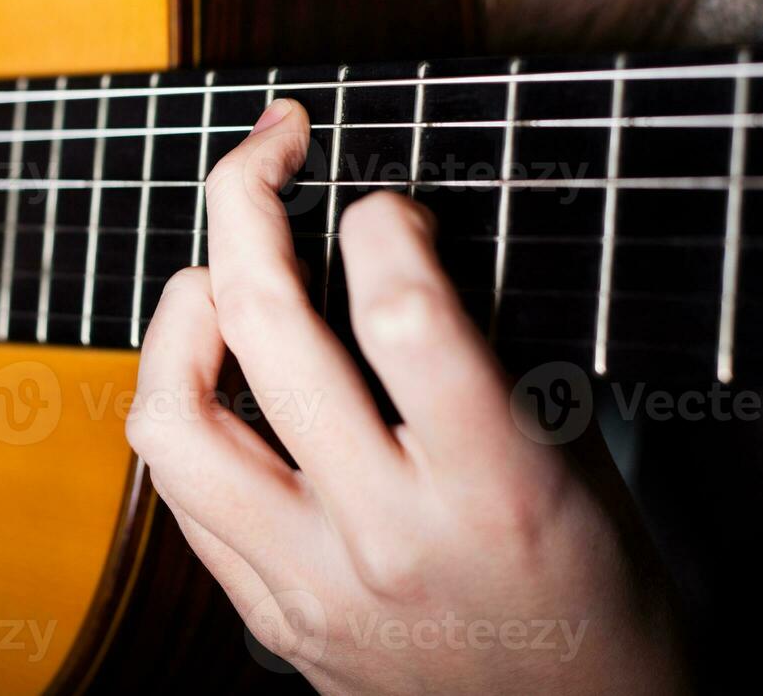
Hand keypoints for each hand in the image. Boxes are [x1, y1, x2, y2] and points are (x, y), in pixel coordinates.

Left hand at [129, 99, 687, 693]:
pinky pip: (179, 491)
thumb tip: (391, 249)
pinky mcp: (265, 612)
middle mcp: (382, 534)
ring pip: (172, 416)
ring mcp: (305, 581)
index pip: (402, 314)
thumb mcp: (574, 463)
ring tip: (213, 277)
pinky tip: (212, 374)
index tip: (383, 205)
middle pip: (260, 327)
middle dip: (245, 199)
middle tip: (265, 150)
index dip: (380, 221)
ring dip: (179, 316)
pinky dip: (183, 406)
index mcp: (490, 488)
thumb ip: (479, 357)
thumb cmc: (590, 598)